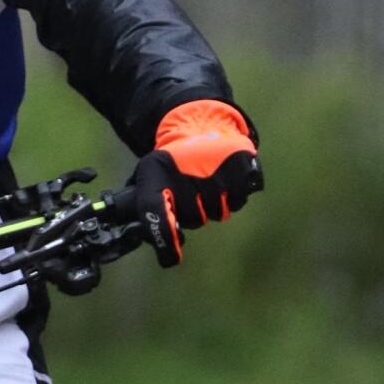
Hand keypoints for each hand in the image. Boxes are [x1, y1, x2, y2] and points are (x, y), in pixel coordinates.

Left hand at [133, 100, 261, 266]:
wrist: (203, 124)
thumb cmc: (174, 160)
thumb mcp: (150, 172)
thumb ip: (144, 203)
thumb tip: (142, 236)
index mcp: (157, 172)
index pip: (153, 210)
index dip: (162, 239)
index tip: (171, 258)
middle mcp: (187, 171)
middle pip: (192, 219)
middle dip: (190, 214)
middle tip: (189, 192)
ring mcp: (216, 169)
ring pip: (216, 213)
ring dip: (211, 205)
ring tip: (205, 181)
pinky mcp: (242, 167)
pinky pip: (237, 202)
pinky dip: (231, 197)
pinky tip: (223, 179)